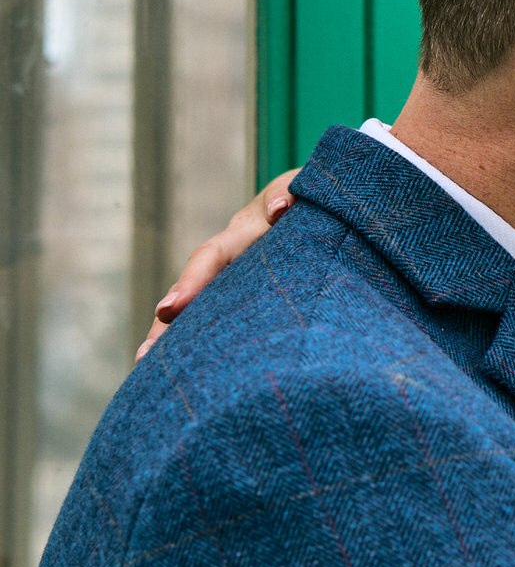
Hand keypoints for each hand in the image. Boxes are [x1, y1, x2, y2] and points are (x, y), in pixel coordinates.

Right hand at [137, 170, 300, 359]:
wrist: (319, 203)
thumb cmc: (312, 198)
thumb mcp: (305, 192)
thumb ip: (291, 197)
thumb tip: (279, 208)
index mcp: (242, 234)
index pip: (209, 259)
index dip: (190, 283)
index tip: (168, 309)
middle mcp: (230, 259)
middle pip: (192, 293)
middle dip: (167, 324)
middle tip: (145, 357)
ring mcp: (236, 278)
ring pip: (202, 311)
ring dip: (177, 340)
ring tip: (151, 371)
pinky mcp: (249, 297)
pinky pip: (222, 321)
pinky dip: (205, 344)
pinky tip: (192, 374)